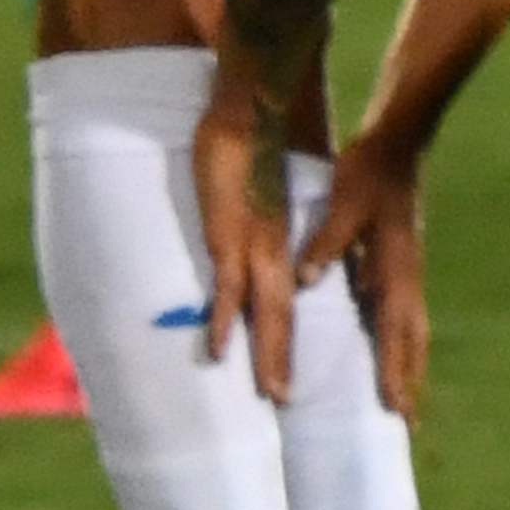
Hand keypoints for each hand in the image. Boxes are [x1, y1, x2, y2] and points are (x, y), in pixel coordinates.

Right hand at [189, 68, 299, 400]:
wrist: (252, 108)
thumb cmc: (251, 146)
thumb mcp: (254, 195)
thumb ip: (248, 223)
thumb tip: (241, 243)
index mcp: (276, 241)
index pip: (288, 297)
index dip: (290, 333)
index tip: (291, 368)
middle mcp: (271, 249)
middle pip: (282, 315)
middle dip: (284, 359)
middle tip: (287, 401)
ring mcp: (252, 244)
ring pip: (265, 310)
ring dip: (268, 352)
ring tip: (273, 392)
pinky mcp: (228, 234)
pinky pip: (226, 285)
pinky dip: (222, 319)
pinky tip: (217, 348)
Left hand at [296, 136, 428, 421]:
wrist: (396, 143)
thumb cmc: (368, 173)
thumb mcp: (344, 206)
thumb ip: (326, 245)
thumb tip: (305, 280)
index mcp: (395, 270)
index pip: (396, 332)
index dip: (396, 371)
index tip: (396, 409)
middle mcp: (406, 277)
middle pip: (413, 341)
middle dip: (410, 381)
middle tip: (409, 422)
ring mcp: (407, 270)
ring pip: (412, 328)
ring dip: (409, 364)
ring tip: (406, 396)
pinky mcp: (400, 261)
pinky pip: (403, 312)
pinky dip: (401, 339)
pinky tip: (389, 347)